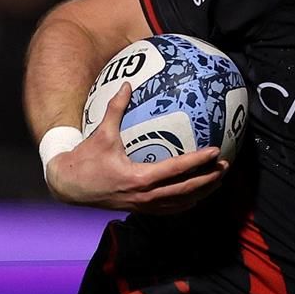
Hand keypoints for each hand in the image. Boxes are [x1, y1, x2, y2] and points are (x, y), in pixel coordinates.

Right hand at [43, 83, 225, 213]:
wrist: (69, 186)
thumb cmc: (86, 159)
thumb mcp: (101, 133)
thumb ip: (115, 108)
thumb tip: (127, 84)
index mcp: (139, 178)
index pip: (176, 170)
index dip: (198, 161)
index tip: (216, 151)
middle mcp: (145, 195)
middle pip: (186, 190)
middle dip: (209, 179)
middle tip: (225, 166)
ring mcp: (144, 205)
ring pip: (181, 203)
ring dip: (202, 192)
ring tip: (218, 180)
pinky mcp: (140, 209)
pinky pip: (170, 208)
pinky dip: (186, 201)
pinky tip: (196, 193)